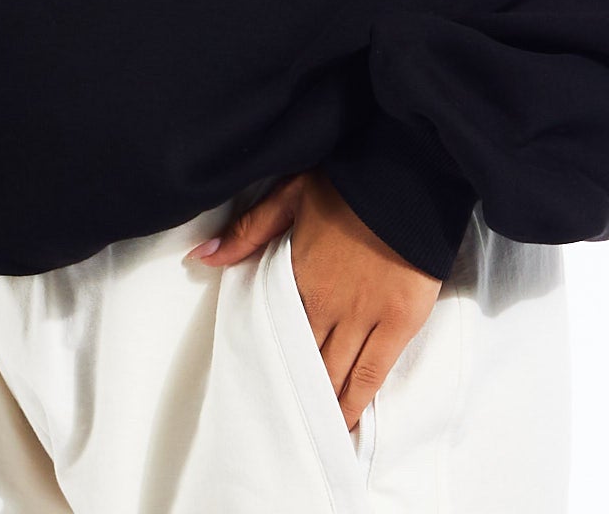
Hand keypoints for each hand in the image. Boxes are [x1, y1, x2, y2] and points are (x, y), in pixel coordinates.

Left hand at [185, 168, 442, 430]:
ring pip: (335, 375)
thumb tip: (201, 257)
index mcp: (298, 276)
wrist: (407, 174)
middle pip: (303, 360)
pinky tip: (345, 424)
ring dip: (319, 406)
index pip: (273, 329)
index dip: (263, 359)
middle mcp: (328, 305)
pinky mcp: (398, 323)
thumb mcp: (290, 194)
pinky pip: (373, 374)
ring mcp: (364, 318)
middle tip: (274, 423)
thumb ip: (248, 230)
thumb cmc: (347, 181)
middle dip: (289, 391)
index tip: (250, 385)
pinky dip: (356, 402)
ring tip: (306, 434)